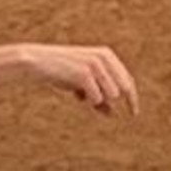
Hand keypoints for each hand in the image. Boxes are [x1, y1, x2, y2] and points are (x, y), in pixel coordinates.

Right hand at [24, 43, 138, 115]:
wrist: (36, 62)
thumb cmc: (60, 73)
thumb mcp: (82, 86)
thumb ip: (98, 97)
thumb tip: (112, 114)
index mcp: (106, 55)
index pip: (128, 80)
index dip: (132, 99)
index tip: (134, 114)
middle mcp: (104, 57)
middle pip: (125, 88)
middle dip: (124, 103)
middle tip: (120, 115)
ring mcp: (95, 64)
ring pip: (111, 95)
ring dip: (96, 100)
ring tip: (79, 93)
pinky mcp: (85, 73)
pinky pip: (96, 98)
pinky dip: (88, 100)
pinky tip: (75, 93)